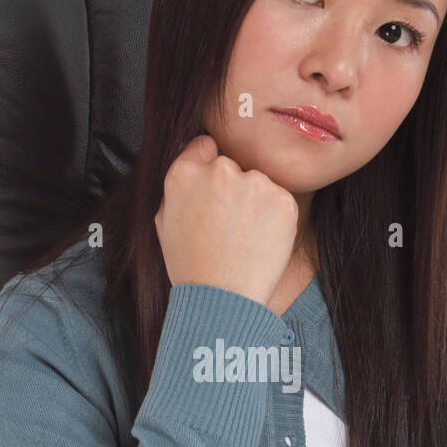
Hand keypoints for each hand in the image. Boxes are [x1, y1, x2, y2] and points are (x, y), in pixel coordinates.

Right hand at [154, 133, 299, 308]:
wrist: (222, 299)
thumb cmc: (191, 266)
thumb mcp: (164, 221)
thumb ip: (179, 186)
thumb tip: (196, 162)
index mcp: (184, 174)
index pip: (204, 146)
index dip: (209, 169)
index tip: (214, 192)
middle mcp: (219, 171)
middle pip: (233, 167)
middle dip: (234, 188)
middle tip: (229, 226)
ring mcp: (254, 183)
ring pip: (259, 183)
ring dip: (256, 203)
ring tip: (244, 238)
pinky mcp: (282, 199)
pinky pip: (280, 200)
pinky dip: (275, 217)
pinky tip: (261, 241)